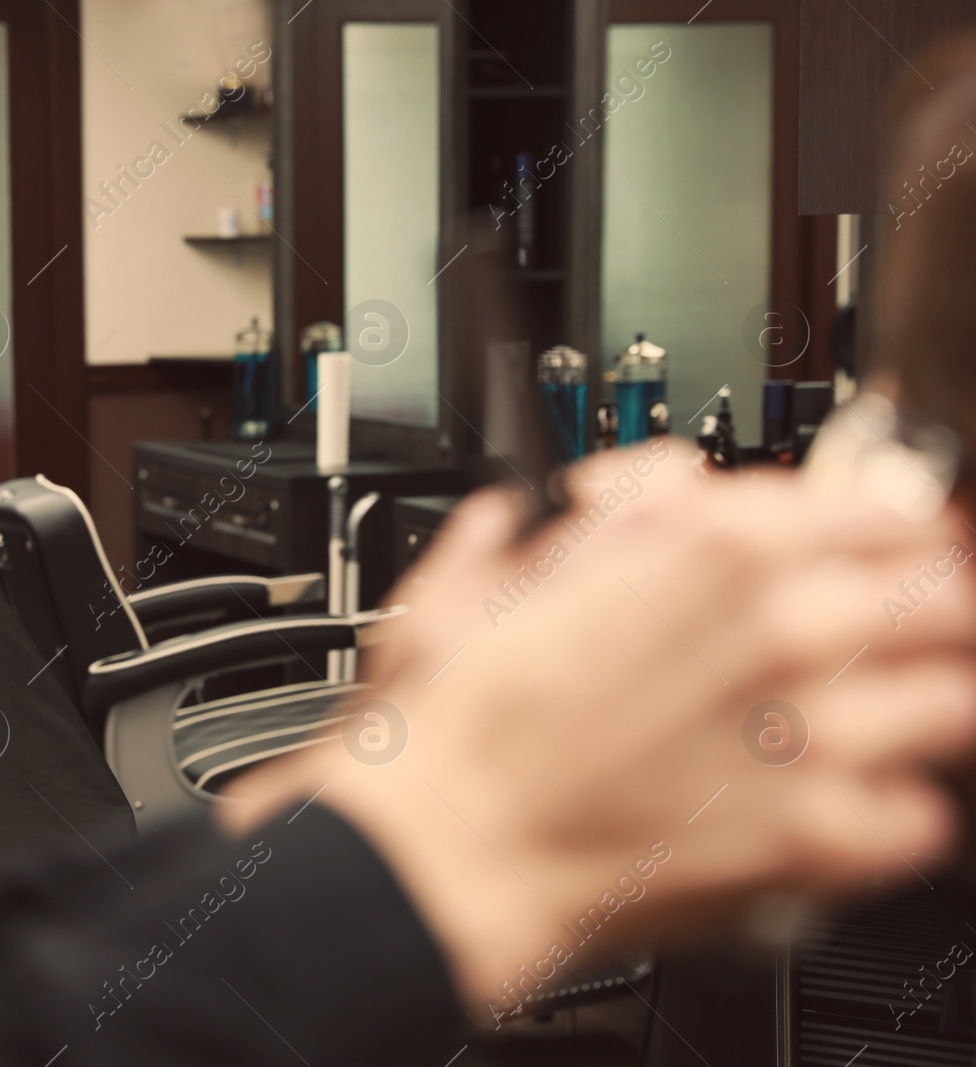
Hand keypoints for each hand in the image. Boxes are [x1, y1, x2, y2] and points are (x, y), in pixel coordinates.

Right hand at [223, 443, 975, 1019]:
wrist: (443, 850)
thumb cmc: (454, 722)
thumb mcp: (509, 567)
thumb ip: (599, 513)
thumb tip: (649, 485)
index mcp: (713, 550)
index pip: (878, 503)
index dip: (883, 516)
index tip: (878, 531)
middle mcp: (782, 633)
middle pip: (943, 592)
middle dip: (925, 598)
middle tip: (900, 613)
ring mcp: (810, 739)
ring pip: (951, 701)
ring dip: (925, 699)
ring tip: (887, 710)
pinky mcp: (812, 842)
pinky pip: (916, 821)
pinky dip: (893, 811)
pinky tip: (849, 803)